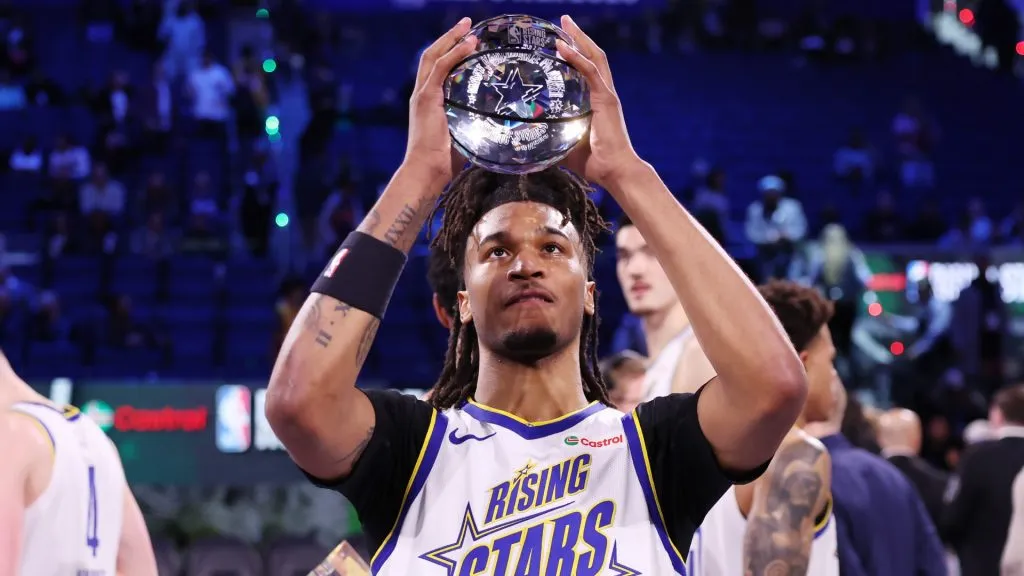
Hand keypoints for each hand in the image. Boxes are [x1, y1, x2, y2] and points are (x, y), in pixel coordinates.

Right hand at [403, 18, 477, 182]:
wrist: (426, 171)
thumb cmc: (444, 163)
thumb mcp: (463, 137)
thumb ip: (474, 127)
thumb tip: (499, 128)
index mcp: (428, 102)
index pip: (436, 68)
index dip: (449, 52)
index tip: (467, 41)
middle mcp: (421, 94)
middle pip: (431, 56)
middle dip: (449, 37)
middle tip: (467, 24)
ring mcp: (422, 95)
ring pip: (434, 57)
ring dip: (452, 39)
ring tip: (468, 27)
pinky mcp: (427, 99)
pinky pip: (441, 68)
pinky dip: (454, 53)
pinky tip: (469, 44)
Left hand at [555, 15, 640, 188]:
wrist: (614, 171)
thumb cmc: (593, 163)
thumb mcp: (564, 145)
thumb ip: (550, 138)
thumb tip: (526, 143)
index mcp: (596, 101)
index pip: (587, 68)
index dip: (576, 51)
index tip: (560, 38)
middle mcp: (604, 93)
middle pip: (592, 55)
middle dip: (578, 36)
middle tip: (563, 20)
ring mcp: (606, 95)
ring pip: (594, 57)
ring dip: (579, 38)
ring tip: (565, 23)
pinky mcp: (606, 100)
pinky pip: (591, 72)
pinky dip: (577, 58)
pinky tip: (563, 46)